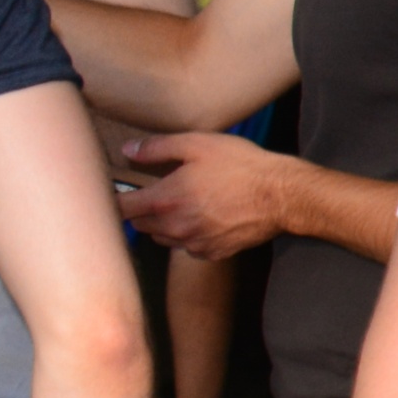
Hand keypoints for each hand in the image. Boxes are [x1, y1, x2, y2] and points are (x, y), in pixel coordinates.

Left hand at [117, 131, 294, 260]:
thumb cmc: (241, 166)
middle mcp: (174, 227)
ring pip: (162, 238)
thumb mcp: (197, 144)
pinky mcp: (212, 252)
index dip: (116, 199)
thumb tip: (129, 150)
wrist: (281, 195)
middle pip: (139, 225)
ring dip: (164, 225)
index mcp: (165, 200)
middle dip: (141, 210)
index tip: (120, 192)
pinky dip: (189, 236)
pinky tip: (204, 220)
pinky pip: (188, 248)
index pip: (121, 208)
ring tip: (182, 207)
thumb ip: (157, 148)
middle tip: (157, 194)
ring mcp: (193, 243)